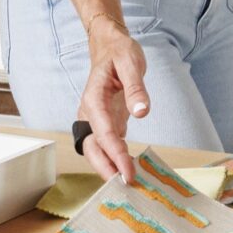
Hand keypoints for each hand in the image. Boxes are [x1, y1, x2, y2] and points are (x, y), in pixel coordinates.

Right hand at [77, 19, 147, 179]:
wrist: (109, 45)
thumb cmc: (119, 52)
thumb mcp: (131, 63)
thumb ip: (136, 87)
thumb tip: (142, 112)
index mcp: (93, 99)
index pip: (103, 133)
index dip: (115, 154)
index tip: (127, 172)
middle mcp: (90, 113)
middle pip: (92, 148)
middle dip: (106, 168)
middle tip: (125, 187)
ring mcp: (97, 119)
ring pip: (97, 149)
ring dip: (110, 166)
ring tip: (129, 184)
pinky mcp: (107, 121)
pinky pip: (109, 144)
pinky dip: (116, 158)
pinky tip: (129, 170)